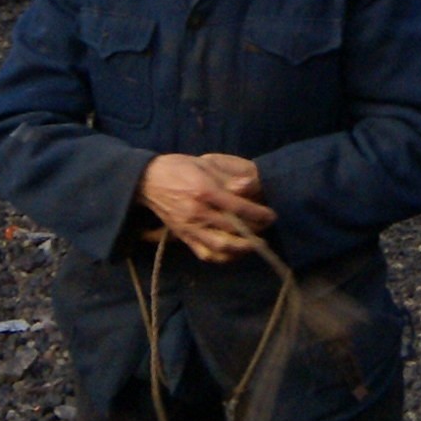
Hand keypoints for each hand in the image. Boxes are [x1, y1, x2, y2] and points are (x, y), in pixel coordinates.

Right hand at [139, 152, 274, 263]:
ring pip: (220, 246)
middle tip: (267, 228)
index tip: (271, 215)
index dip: (258, 213)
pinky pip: (206, 253)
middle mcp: (197, 212)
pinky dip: (223, 257)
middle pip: (232, 228)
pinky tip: (235, 252)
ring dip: (242, 248)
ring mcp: (190, 227)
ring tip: (255, 244)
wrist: (148, 181)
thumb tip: (249, 186)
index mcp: (204, 191)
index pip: (237, 207)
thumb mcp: (204, 163)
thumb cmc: (179, 168)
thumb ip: (228, 177)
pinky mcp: (184, 237)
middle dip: (255, 230)